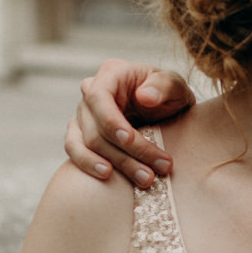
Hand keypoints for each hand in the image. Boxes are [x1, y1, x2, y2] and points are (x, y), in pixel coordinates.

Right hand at [64, 60, 197, 186]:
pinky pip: (75, 150)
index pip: (99, 97)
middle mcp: (91, 92)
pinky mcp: (81, 134)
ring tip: (144, 179)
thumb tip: (144, 96)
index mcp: (112, 74)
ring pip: (87, 143)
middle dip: (127, 153)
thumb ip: (165, 85)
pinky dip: (88, 164)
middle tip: (154, 172)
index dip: (111, 121)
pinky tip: (108, 177)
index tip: (130, 140)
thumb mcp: (176, 85)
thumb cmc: (169, 94)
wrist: (165, 109)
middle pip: (97, 127)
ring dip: (115, 164)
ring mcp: (83, 114)